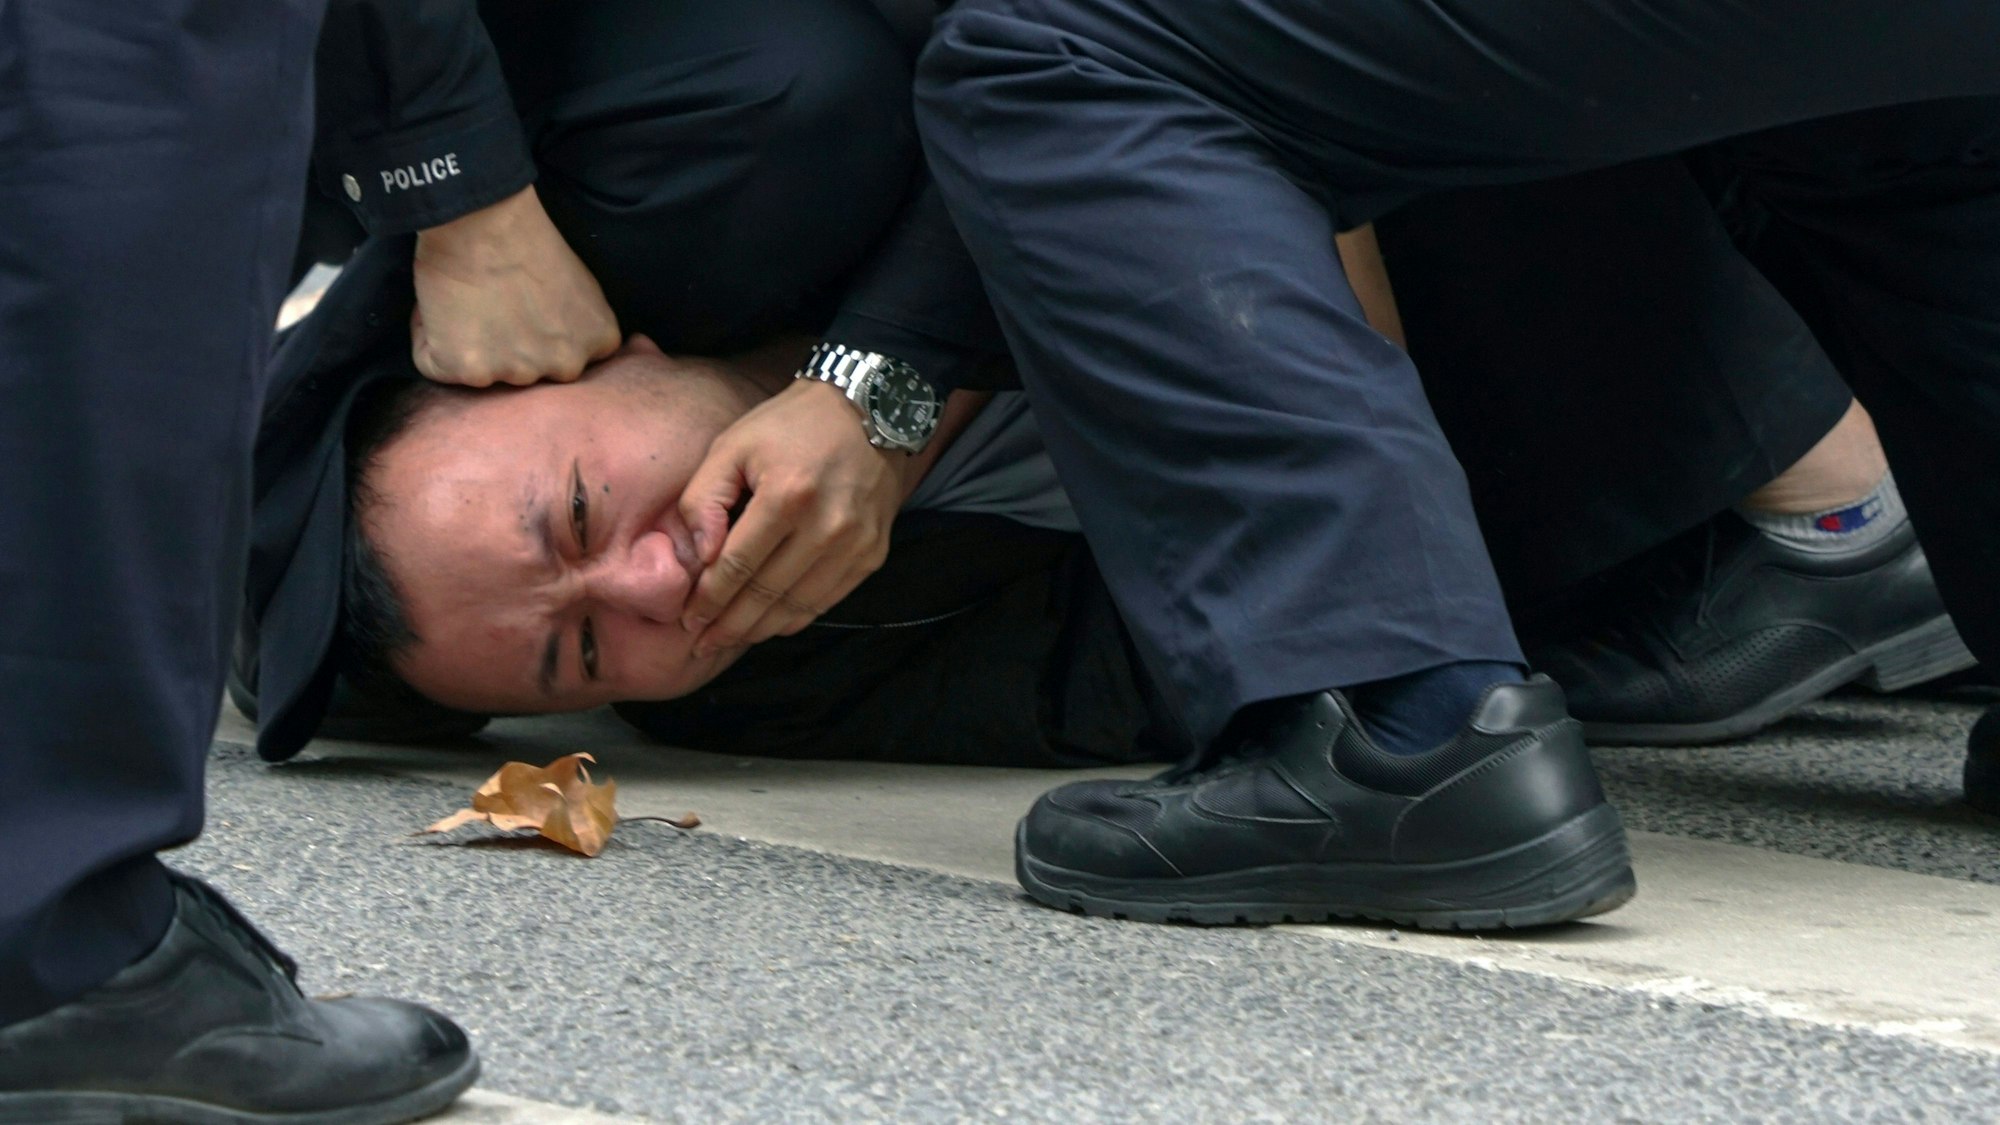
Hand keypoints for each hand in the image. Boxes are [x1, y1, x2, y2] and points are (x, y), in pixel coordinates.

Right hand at [411, 185, 620, 386]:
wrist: (483, 217)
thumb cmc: (526, 234)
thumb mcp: (582, 283)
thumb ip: (577, 322)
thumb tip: (553, 338)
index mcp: (598, 340)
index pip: (569, 357)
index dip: (539, 333)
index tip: (524, 306)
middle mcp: (565, 366)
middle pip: (528, 370)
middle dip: (507, 345)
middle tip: (492, 302)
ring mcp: (518, 373)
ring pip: (484, 372)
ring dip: (469, 344)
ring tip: (467, 300)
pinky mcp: (468, 370)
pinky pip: (435, 366)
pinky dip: (428, 339)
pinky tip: (440, 306)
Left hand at [678, 379, 914, 656]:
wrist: (869, 409)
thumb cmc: (791, 424)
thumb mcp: (734, 444)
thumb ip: (704, 498)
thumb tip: (699, 556)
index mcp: (788, 496)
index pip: (737, 566)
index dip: (709, 598)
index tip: (688, 619)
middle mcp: (827, 526)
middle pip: (766, 594)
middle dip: (729, 625)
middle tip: (702, 644)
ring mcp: (856, 545)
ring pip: (798, 606)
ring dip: (759, 630)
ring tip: (730, 639)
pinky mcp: (873, 554)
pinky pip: (826, 600)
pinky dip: (794, 618)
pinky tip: (769, 623)